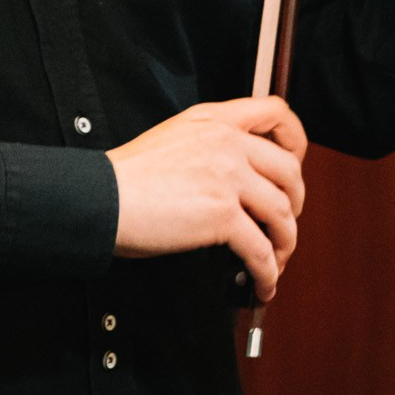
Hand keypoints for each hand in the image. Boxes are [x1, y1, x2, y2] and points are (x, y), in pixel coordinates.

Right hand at [107, 97, 306, 297]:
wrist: (98, 197)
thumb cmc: (126, 176)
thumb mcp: (173, 138)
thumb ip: (209, 144)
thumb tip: (235, 172)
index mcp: (216, 120)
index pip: (276, 112)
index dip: (295, 140)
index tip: (295, 164)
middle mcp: (228, 143)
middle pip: (290, 172)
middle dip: (296, 204)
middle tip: (285, 224)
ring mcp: (227, 177)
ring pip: (282, 213)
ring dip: (285, 244)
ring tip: (276, 262)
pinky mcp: (221, 215)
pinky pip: (260, 248)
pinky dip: (268, 271)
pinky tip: (263, 282)